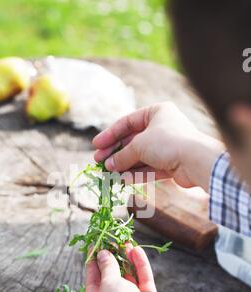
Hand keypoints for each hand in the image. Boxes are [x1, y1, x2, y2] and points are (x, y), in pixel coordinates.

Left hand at [85, 245, 168, 291]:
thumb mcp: (107, 283)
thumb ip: (107, 267)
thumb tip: (103, 254)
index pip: (92, 282)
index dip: (94, 263)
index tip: (95, 246)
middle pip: (112, 279)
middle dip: (113, 259)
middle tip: (112, 241)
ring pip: (129, 278)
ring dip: (127, 259)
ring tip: (126, 242)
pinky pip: (142, 280)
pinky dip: (140, 266)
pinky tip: (137, 250)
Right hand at [93, 102, 224, 191]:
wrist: (196, 161)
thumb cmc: (167, 142)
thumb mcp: (139, 145)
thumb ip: (122, 155)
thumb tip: (108, 165)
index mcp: (157, 112)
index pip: (127, 122)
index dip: (110, 134)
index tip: (96, 145)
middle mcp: (163, 127)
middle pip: (133, 140)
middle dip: (116, 152)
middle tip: (99, 161)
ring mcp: (168, 146)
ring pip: (140, 156)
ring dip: (124, 165)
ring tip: (108, 173)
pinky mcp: (172, 163)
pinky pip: (149, 168)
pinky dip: (136, 173)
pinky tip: (121, 179)